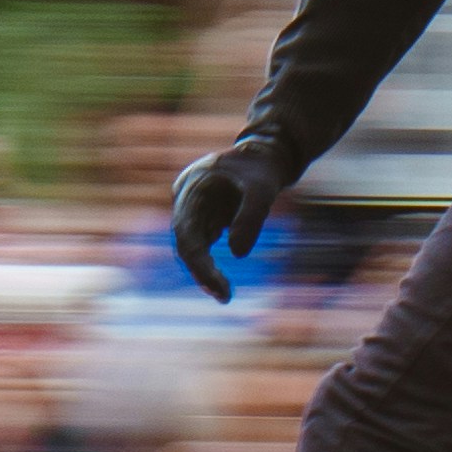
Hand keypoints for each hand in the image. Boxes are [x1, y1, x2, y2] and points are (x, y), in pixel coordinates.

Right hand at [167, 137, 292, 304]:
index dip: (199, 264)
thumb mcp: (263, 189)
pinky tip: (221, 282)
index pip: (186, 234)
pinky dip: (210, 263)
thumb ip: (251, 218)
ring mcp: (193, 209)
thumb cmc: (263, 169)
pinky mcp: (204, 217)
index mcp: (191, 188)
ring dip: (205, 270)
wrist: (265, 155)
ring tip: (224, 293)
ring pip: (192, 245)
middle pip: (186, 242)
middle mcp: (185, 200)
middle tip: (224, 296)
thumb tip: (237, 254)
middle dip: (202, 271)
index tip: (218, 286)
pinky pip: (202, 244)